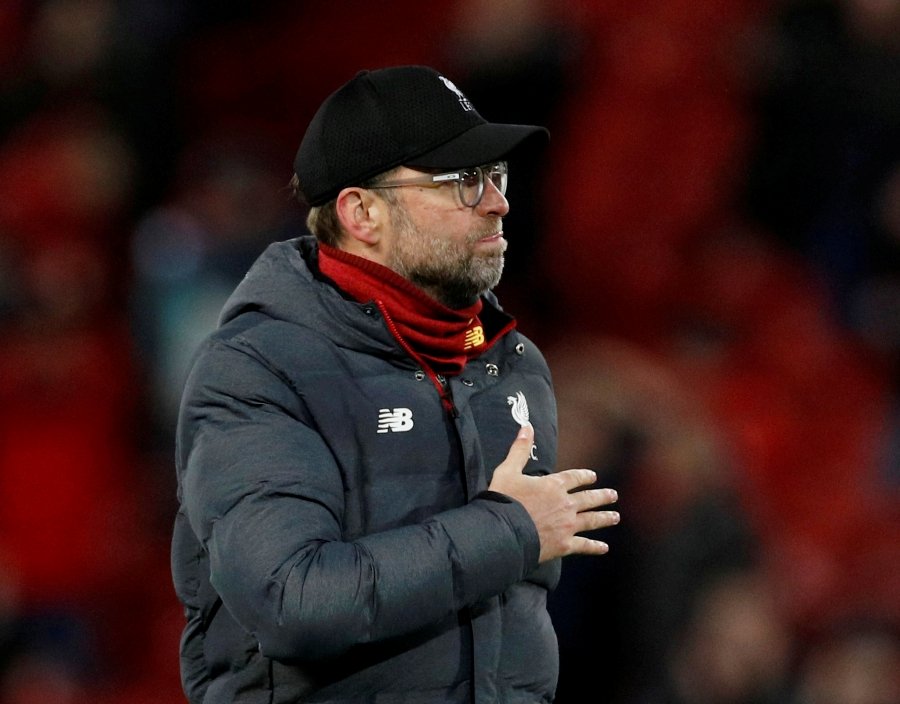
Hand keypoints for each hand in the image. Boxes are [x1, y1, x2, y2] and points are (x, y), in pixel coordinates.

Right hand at [488, 424, 618, 562]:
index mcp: (553, 485)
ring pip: (592, 520)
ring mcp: (567, 525)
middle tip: (613, 495)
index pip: (574, 477)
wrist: (505, 531)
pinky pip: (584, 545)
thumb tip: (526, 426)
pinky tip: (604, 547)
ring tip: (615, 517)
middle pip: (588, 498)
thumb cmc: (505, 500)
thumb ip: (519, 449)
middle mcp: (565, 504)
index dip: (584, 476)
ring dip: (605, 518)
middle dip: (602, 496)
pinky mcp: (564, 544)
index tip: (593, 476)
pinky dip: (595, 547)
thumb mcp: (508, 470)